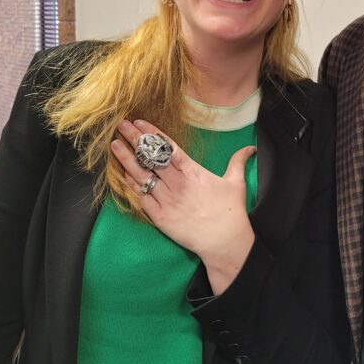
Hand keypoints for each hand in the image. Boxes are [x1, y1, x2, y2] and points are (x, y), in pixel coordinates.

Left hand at [112, 119, 255, 293]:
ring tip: (114, 146)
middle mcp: (177, 183)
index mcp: (193, 171)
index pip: (168, 147)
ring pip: (142, 175)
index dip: (152, 133)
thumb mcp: (236, 182)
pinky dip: (131, 185)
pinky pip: (141, 197)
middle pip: (150, 158)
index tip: (139, 122)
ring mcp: (167, 200)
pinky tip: (121, 174)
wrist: (224, 241)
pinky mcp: (160, 217)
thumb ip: (238, 162)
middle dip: (134, 140)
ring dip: (126, 159)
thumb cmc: (230, 212)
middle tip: (121, 127)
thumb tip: (249, 149)